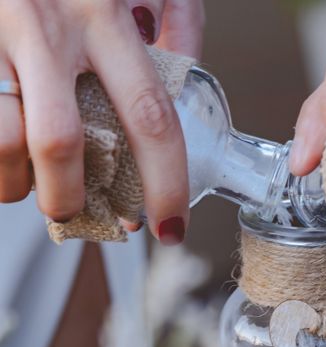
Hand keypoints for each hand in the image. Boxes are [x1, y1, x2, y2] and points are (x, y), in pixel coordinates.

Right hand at [0, 0, 203, 244]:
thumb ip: (172, 18)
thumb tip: (189, 71)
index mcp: (106, 17)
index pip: (152, 118)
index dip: (166, 184)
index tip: (171, 229)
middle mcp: (50, 28)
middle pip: (63, 144)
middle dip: (71, 199)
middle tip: (78, 215)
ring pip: (4, 142)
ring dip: (15, 183)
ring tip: (26, 183)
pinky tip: (2, 158)